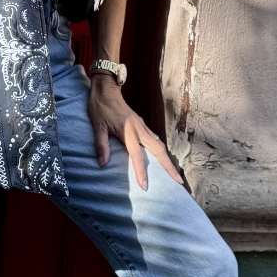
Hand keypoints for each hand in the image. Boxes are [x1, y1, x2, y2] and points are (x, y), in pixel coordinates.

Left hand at [87, 77, 184, 191]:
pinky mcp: (142, 125)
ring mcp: (143, 126)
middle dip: (169, 167)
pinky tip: (163, 158)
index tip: (145, 186)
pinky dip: (162, 151)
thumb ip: (101, 145)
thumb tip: (102, 164)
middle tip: (179, 182)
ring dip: (168, 159)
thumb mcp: (97, 126)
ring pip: (160, 145)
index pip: (137, 155)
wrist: (106, 90)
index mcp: (128, 131)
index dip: (141, 171)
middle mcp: (140, 129)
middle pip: (159, 150)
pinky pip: (156, 140)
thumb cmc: (100, 107)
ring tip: (175, 174)